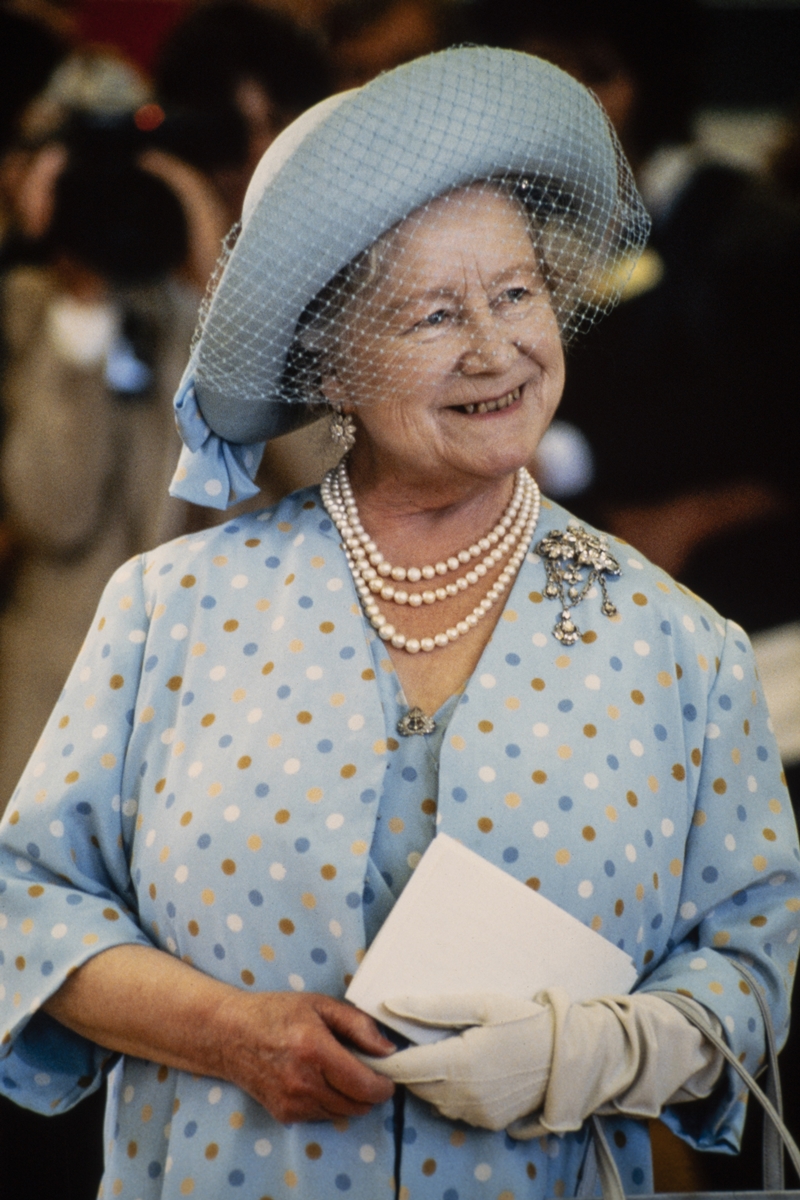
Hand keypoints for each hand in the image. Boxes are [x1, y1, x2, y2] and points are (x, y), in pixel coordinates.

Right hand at [217, 990, 395, 1122]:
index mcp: (315, 1051)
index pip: (364, 1086)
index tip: (388, 1078)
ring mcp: (293, 1103)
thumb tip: (387, 1050)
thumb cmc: (276, 1014)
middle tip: (363, 1069)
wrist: (230, 1035)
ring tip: (338, 1071)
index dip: (383, 1086)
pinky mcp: (285, 1115)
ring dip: (350, 1098)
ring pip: (342, 1113)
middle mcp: (304, 1083)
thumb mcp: (320, 1005)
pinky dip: (329, 1102)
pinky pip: (322, 1116)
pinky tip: (317, 1079)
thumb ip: (358, 1025)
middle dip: (368, 1091)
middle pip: (357, 1104)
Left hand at [361, 993, 553, 1130]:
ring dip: (425, 1078)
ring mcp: (476, 1113)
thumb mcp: (480, 1004)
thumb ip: (431, 1008)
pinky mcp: (488, 1122)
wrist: (567, 1057)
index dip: (378, 1059)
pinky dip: (447, 1091)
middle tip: (400, 1042)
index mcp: (458, 1063)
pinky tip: (460, 1071)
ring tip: (433, 1052)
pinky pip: (453, 1108)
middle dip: (403, 1066)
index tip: (362, 1048)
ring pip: (431, 1097)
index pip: (401, 1067)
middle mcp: (462, 1095)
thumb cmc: (524, 1021)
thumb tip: (389, 1005)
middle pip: (413, 1084)